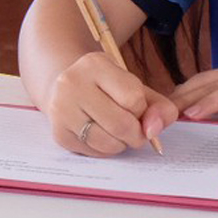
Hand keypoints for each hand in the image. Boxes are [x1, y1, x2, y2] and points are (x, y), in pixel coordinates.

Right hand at [45, 52, 179, 156]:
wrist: (64, 91)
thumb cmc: (106, 90)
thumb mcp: (134, 87)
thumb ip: (158, 106)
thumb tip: (154, 130)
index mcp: (95, 64)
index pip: (133, 99)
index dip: (142, 109)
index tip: (136, 107)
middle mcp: (72, 83)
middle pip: (121, 125)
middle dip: (136, 134)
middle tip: (135, 129)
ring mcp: (61, 110)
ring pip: (108, 143)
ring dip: (122, 144)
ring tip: (117, 132)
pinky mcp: (59, 133)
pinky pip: (95, 153)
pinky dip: (106, 150)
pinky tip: (101, 135)